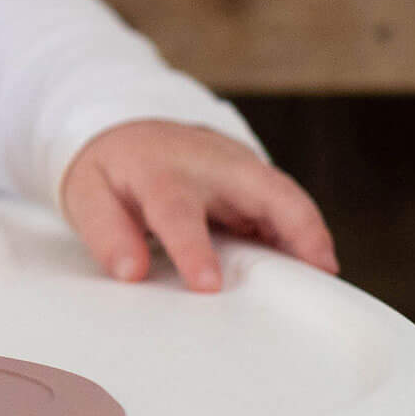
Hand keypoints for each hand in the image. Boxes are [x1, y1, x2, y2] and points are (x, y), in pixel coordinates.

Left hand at [60, 119, 338, 292]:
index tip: (208, 285)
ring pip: (287, 195)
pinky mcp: (256, 179)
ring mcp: (239, 166)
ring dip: (311, 233)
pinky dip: (305, 234)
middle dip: (293, 225)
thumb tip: (132, 272)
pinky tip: (315, 266)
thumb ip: (107, 233)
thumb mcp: (88, 195)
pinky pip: (289, 204)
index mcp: (158, 170)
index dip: (193, 248)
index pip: (177, 209)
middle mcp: (207, 164)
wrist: (128, 130)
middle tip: (317, 270)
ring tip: (326, 277)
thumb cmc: (112, 171)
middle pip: (261, 187)